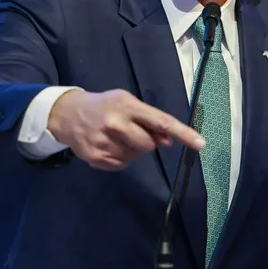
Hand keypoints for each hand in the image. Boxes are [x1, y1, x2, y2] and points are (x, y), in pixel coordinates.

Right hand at [47, 89, 205, 170]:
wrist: (67, 114)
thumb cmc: (104, 106)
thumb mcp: (126, 103)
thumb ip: (149, 121)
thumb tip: (168, 141)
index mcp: (127, 106)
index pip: (161, 122)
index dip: (183, 133)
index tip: (200, 143)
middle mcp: (116, 124)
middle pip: (148, 145)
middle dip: (146, 141)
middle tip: (131, 131)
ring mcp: (104, 142)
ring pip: (135, 157)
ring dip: (131, 150)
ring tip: (116, 137)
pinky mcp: (96, 157)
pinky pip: (122, 165)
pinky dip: (120, 158)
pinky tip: (108, 145)